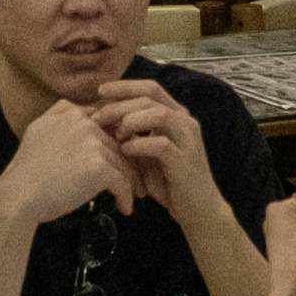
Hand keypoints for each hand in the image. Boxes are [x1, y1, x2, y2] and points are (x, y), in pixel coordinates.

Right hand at [0, 98, 130, 227]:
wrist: (18, 194)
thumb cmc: (27, 170)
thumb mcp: (38, 128)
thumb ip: (60, 114)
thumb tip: (85, 111)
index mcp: (71, 112)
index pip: (107, 123)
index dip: (117, 142)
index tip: (123, 160)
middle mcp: (84, 123)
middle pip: (118, 143)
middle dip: (128, 163)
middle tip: (136, 181)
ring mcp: (92, 144)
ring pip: (123, 163)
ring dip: (130, 182)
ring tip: (133, 196)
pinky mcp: (99, 167)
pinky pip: (122, 182)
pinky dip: (126, 197)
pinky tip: (125, 208)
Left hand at [86, 75, 204, 209]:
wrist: (197, 208)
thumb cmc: (168, 180)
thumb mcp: (146, 152)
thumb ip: (131, 134)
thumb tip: (101, 120)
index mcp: (176, 114)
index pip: (150, 88)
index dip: (124, 86)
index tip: (100, 91)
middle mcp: (185, 121)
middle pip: (150, 97)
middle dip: (120, 104)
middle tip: (98, 117)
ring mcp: (187, 140)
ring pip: (158, 114)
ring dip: (131, 121)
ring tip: (115, 134)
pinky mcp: (185, 161)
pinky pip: (160, 144)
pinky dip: (139, 145)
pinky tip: (125, 151)